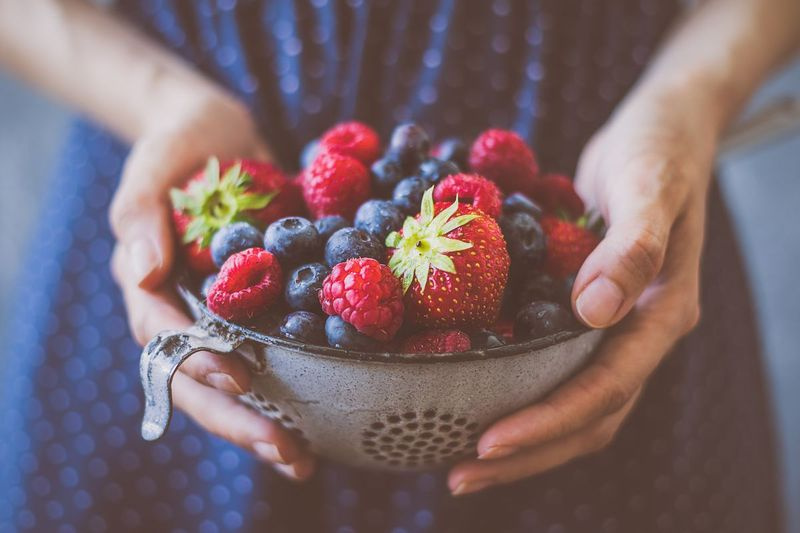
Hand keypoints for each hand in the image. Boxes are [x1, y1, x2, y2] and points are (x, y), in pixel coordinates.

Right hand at [109, 94, 314, 480]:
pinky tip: (331, 411)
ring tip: (305, 459)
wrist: (222, 135)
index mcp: (150, 286)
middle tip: (287, 453)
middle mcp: (183, 312)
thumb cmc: (183, 140)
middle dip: (239, 420)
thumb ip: (141, 213)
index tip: (240, 379)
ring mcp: (221, 317)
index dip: (197, 362)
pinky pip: (274, 354)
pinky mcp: (260, 310)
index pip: (164, 338)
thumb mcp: (158, 160)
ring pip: (236, 382)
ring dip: (268, 422)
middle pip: (199, 381)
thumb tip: (141, 271)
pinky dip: (296, 386)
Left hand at [448, 90, 717, 494]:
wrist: (659, 129)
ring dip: (520, 436)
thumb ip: (632, 247)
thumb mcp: (648, 187)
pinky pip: (552, 366)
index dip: (547, 422)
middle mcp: (635, 334)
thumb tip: (596, 312)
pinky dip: (516, 390)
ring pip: (569, 402)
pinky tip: (472, 393)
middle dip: (526, 452)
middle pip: (585, 418)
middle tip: (457, 474)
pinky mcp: (584, 313)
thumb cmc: (659, 151)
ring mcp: (612, 328)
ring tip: (457, 459)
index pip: (604, 390)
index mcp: (659, 315)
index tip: (487, 444)